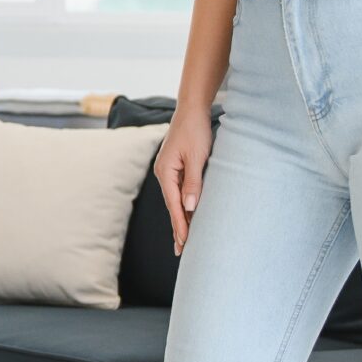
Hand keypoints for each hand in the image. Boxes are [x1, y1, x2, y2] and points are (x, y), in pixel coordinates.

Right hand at [153, 105, 215, 254]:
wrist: (192, 110)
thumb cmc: (195, 131)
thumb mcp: (197, 157)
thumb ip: (193, 183)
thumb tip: (189, 207)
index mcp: (166, 172)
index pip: (174, 205)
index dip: (180, 225)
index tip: (184, 243)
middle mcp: (164, 174)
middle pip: (172, 206)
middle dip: (177, 228)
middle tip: (181, 251)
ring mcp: (168, 171)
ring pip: (175, 200)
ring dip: (181, 218)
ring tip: (184, 239)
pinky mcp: (175, 168)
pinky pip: (179, 192)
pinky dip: (183, 205)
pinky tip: (187, 214)